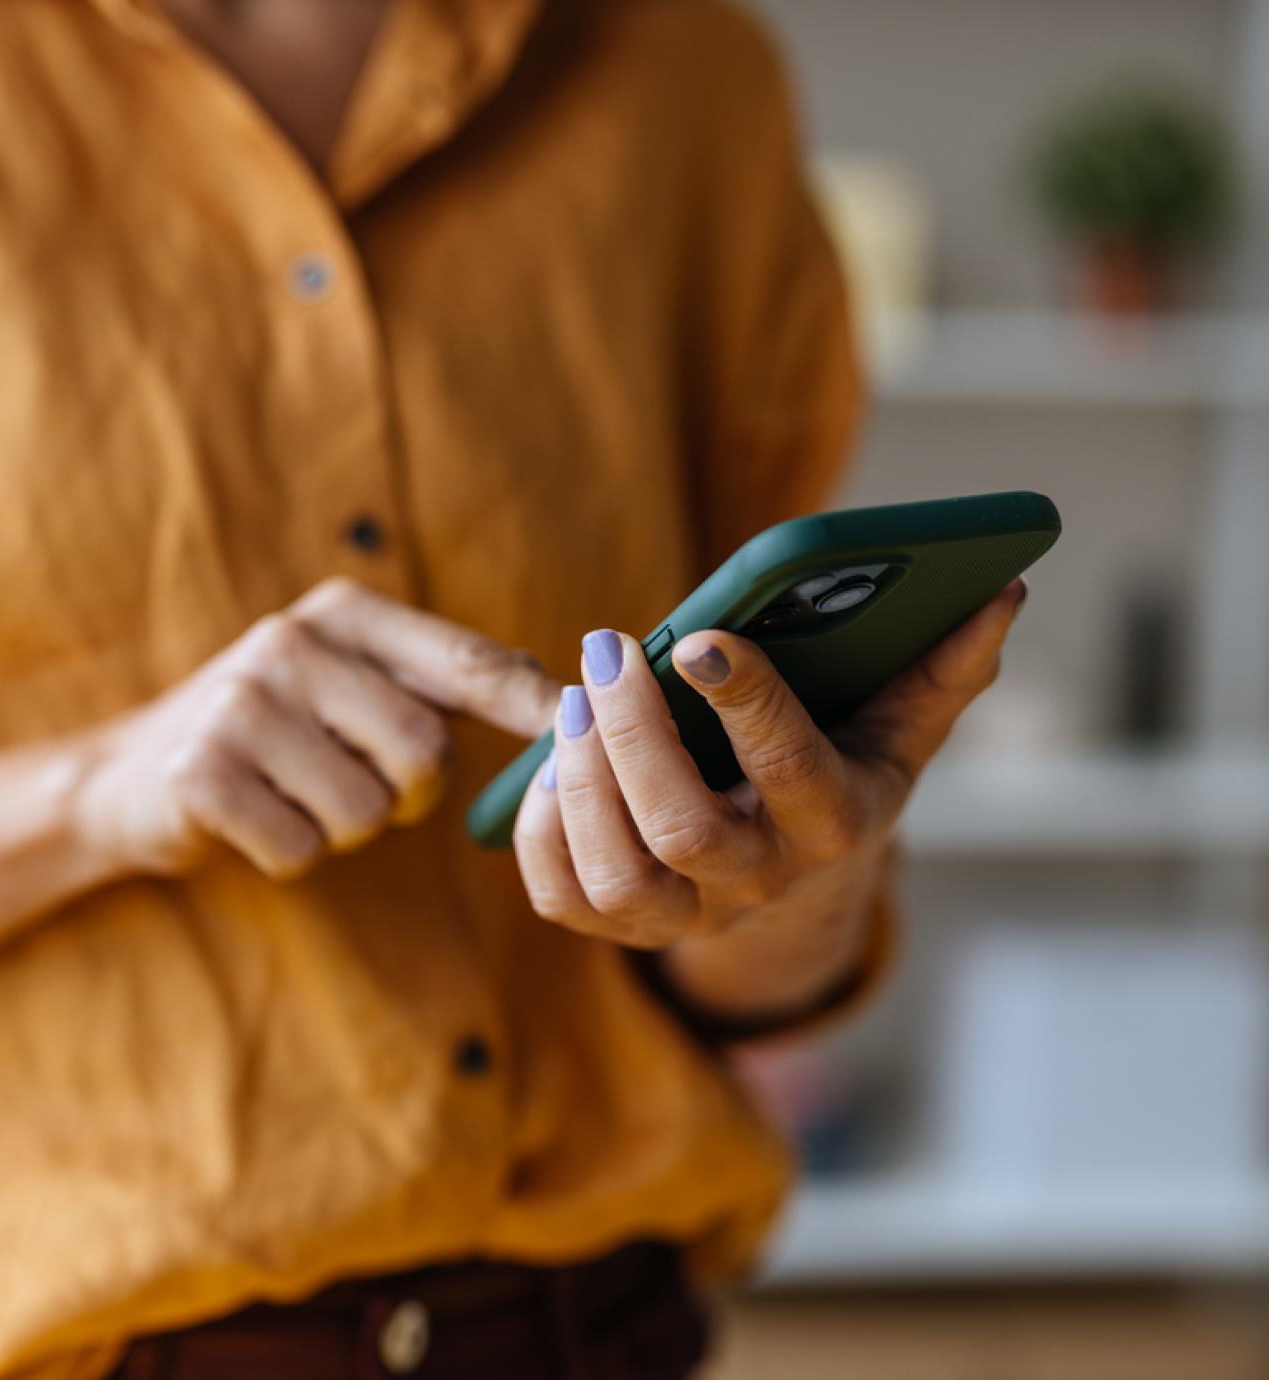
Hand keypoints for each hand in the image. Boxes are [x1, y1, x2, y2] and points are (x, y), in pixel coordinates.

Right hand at [80, 578, 557, 879]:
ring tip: (295, 795)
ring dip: (343, 828)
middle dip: (407, 794)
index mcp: (343, 613)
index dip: (532, 705)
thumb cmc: (274, 733)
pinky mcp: (201, 772)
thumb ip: (442, 682)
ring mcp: (240, 705)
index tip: (589, 730)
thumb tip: (567, 702)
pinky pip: (302, 848)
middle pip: (423, 752)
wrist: (129, 773)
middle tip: (361, 788)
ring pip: (365, 811)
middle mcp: (291, 642)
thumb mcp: (348, 682)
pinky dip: (289, 853)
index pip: (464, 661)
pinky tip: (254, 820)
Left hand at [515, 582, 1025, 947]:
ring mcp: (687, 916)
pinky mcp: (624, 928)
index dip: (746, 705)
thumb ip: (943, 667)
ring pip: (617, 873)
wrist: (798, 882)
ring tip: (574, 697)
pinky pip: (563, 896)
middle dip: (636, 737)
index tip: (700, 637)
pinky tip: (547, 761)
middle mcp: (759, 883)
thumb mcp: (898, 727)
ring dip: (581, 781)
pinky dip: (542, 830)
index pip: (791, 772)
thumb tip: (1000, 592)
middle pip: (684, 831)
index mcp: (834, 825)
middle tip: (608, 650)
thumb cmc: (841, 772)